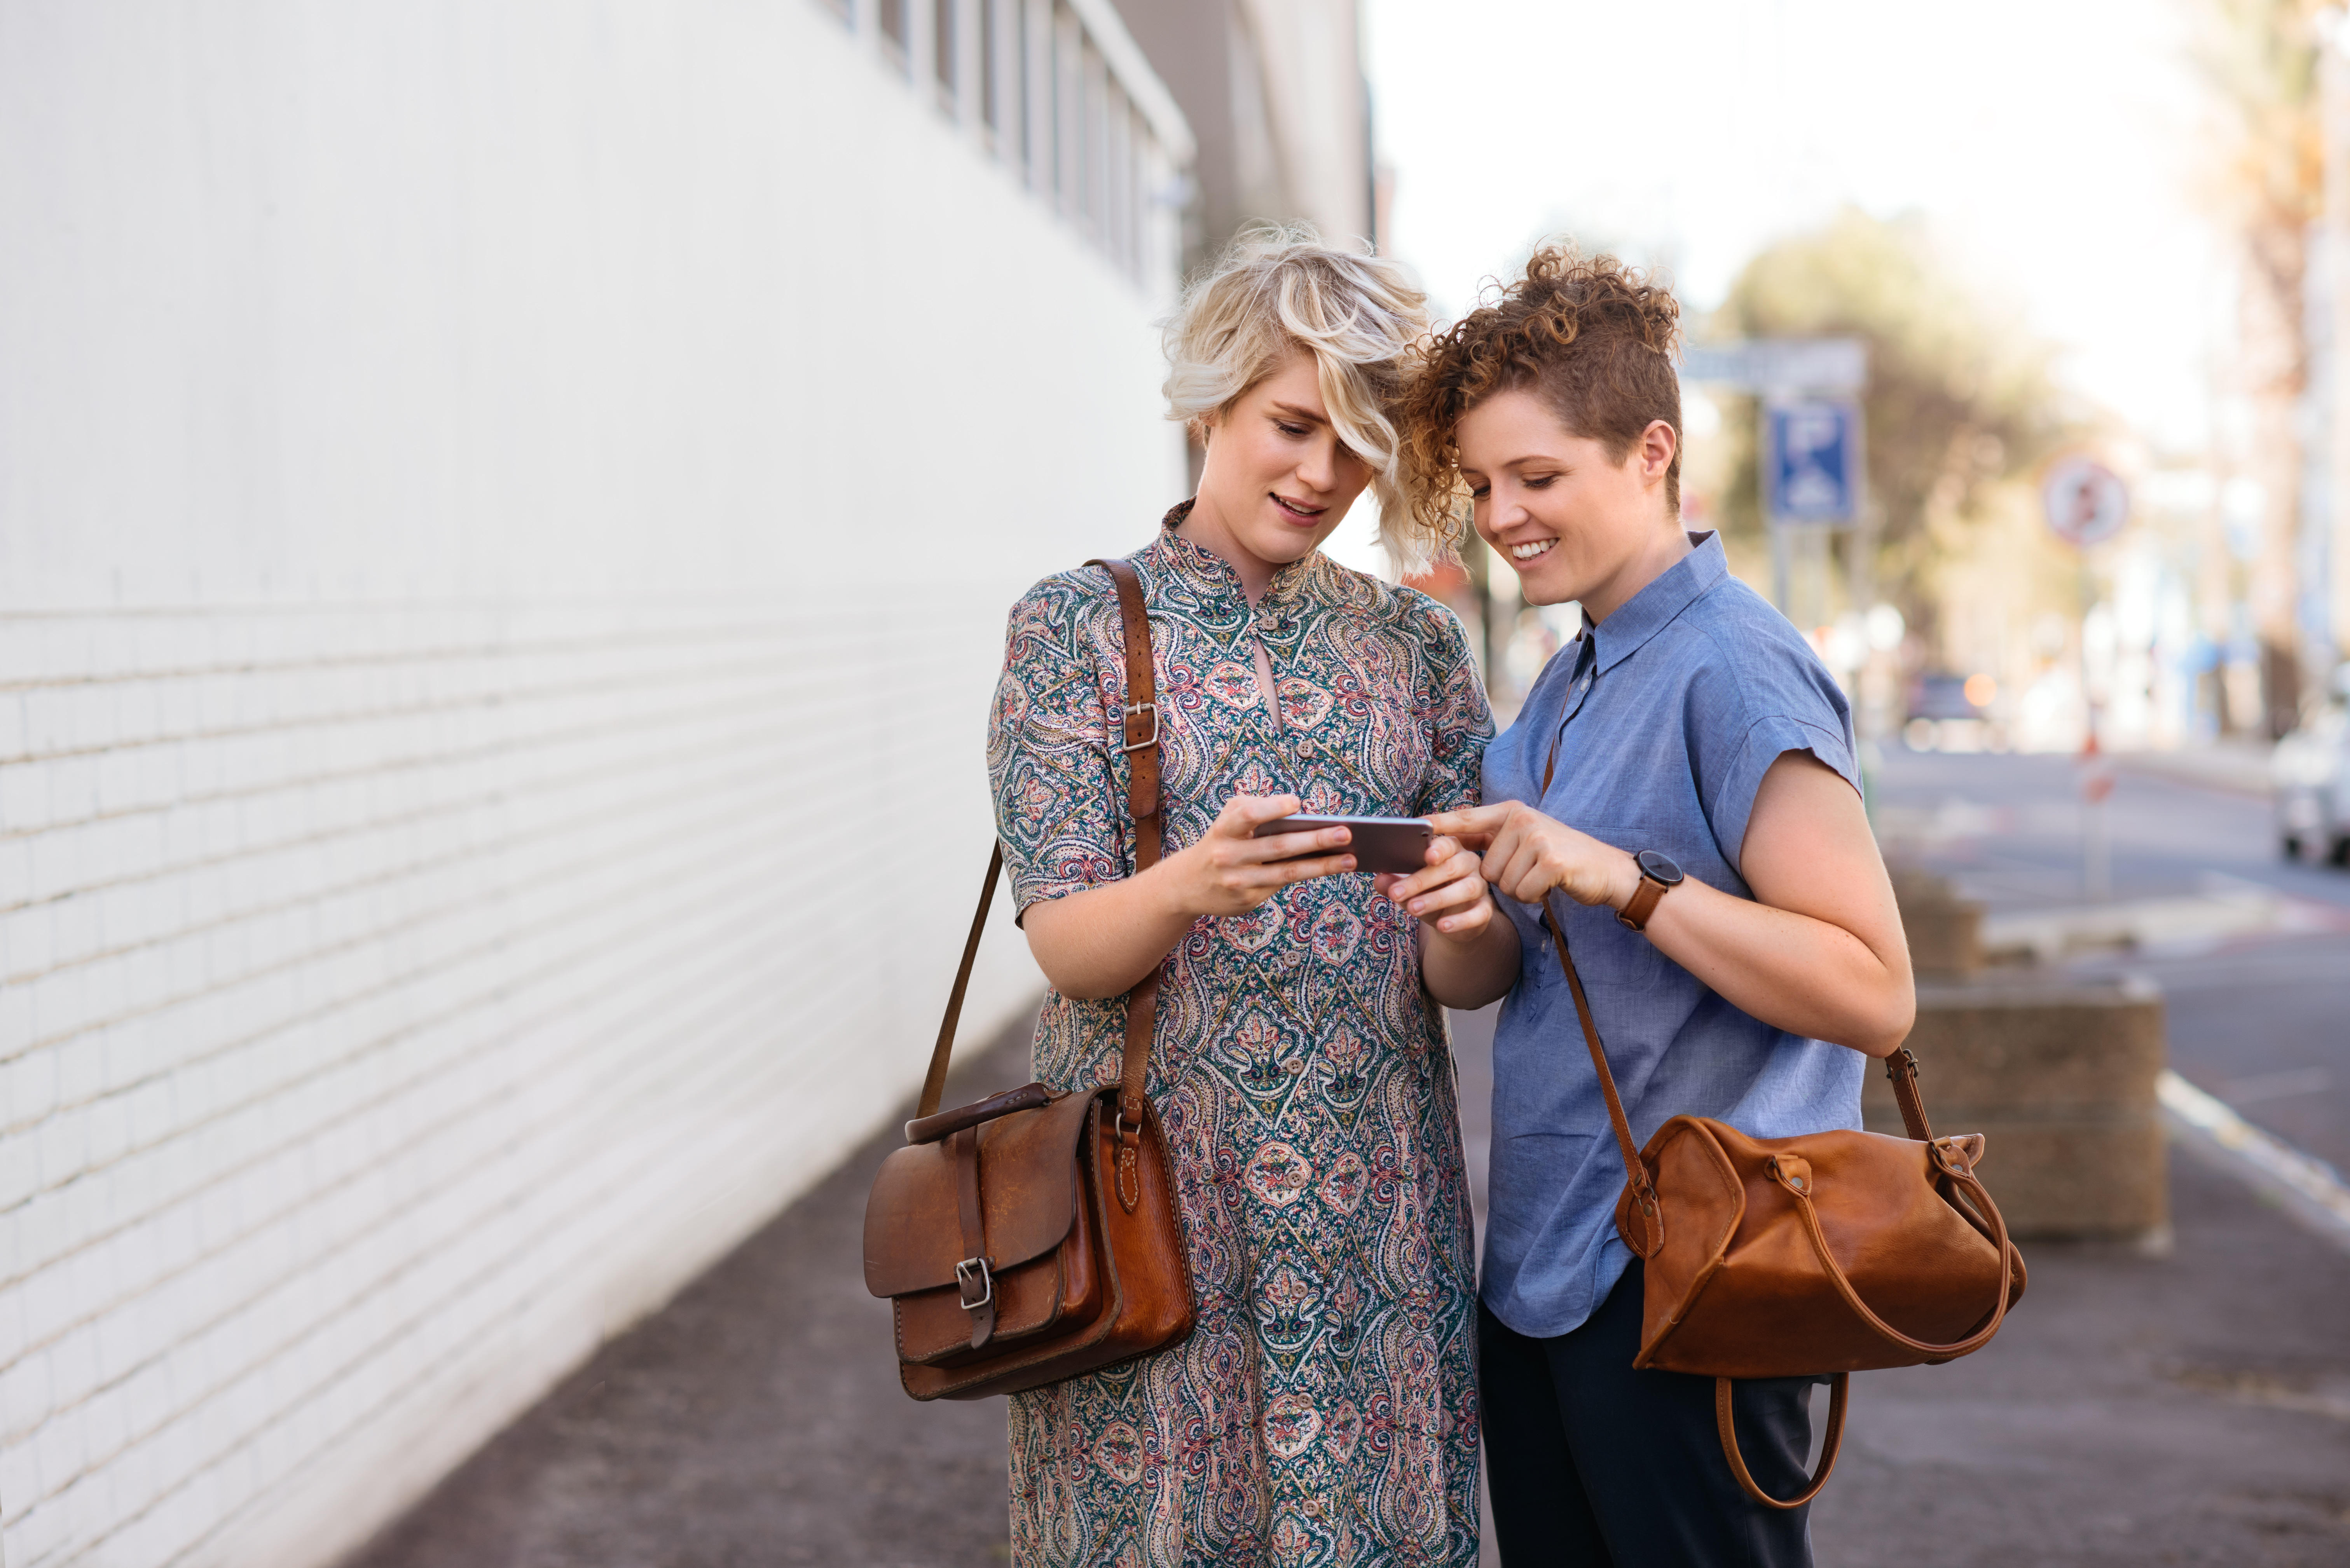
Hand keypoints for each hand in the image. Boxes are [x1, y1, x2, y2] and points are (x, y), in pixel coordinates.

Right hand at [1158, 794, 1356, 917]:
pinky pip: (1282, 885)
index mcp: (1223, 829)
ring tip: (1351, 859)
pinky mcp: (1247, 900)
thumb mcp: (1227, 819)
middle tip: (1346, 833)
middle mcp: (1228, 856)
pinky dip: (1309, 875)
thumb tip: (1301, 813)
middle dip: (1314, 840)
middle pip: (1277, 847)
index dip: (1272, 808)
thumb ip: (1256, 809)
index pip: (1248, 815)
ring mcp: (1238, 881)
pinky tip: (1331, 868)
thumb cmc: (1221, 840)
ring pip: (1286, 872)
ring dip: (1322, 865)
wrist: (1188, 884)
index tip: (1297, 803)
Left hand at [1375, 833, 1496, 940]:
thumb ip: (1395, 882)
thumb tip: (1379, 879)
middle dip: (1421, 880)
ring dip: (1437, 899)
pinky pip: (1478, 913)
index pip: (1446, 843)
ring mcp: (1480, 886)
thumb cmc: (1429, 894)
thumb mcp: (1410, 889)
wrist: (1452, 920)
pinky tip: (1442, 926)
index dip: (1437, 848)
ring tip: (1413, 908)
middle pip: (1451, 867)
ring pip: (1465, 889)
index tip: (1425, 855)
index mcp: (1450, 850)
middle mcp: (1469, 863)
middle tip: (1396, 893)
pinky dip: (1459, 920)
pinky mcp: (1485, 909)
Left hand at [1425, 802, 1639, 910]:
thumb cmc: (1558, 858)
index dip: (1440, 826)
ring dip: (1518, 889)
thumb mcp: (1525, 838)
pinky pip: (1520, 892)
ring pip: (1500, 883)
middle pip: (1483, 867)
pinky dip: (1532, 896)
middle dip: (1502, 879)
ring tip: (1540, 876)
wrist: (1605, 871)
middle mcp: (1522, 819)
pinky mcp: (1550, 862)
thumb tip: (1447, 843)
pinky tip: (1549, 885)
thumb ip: (1492, 837)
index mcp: (1511, 811)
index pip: (1467, 818)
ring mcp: (1537, 838)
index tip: (1415, 828)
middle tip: (1528, 871)